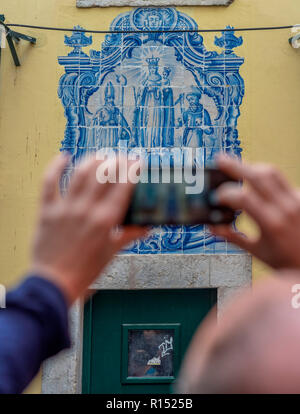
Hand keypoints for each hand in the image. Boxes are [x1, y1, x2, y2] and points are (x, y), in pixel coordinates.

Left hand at [31, 154, 146, 304]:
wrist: (54, 282)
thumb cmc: (85, 270)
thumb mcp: (111, 252)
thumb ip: (129, 235)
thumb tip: (147, 227)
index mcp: (105, 221)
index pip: (123, 186)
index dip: (132, 169)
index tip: (137, 161)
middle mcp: (87, 210)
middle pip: (103, 174)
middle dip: (116, 161)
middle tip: (122, 157)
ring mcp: (65, 208)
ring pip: (80, 174)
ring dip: (92, 160)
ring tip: (101, 156)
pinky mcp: (47, 210)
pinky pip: (50, 182)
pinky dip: (56, 167)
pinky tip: (64, 157)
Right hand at [210, 154, 299, 268]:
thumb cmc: (287, 261)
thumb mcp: (257, 252)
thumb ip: (232, 237)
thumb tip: (212, 228)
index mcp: (272, 224)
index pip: (243, 198)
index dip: (226, 194)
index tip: (216, 197)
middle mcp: (286, 208)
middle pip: (257, 175)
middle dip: (235, 166)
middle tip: (221, 160)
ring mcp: (296, 200)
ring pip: (272, 172)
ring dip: (252, 168)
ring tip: (238, 168)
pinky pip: (282, 180)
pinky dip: (266, 179)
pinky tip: (258, 184)